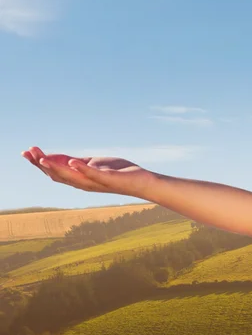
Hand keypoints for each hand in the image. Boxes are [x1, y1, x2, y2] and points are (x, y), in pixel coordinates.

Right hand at [21, 146, 154, 197]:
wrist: (142, 182)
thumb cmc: (119, 173)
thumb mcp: (94, 164)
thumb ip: (78, 162)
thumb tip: (60, 159)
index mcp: (80, 179)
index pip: (55, 172)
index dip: (40, 163)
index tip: (27, 151)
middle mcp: (85, 183)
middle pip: (58, 176)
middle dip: (41, 164)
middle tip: (28, 153)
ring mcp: (96, 182)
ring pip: (72, 177)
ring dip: (56, 168)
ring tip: (43, 158)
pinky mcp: (108, 179)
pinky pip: (93, 175)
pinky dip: (83, 169)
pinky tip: (73, 162)